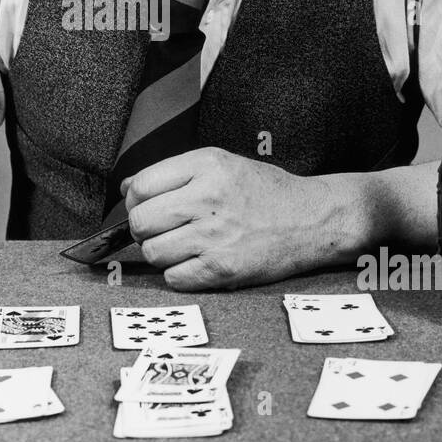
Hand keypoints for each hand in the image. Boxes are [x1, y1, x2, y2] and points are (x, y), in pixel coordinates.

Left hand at [123, 147, 355, 290]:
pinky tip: (196, 262)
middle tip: (163, 229)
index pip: (141, 186)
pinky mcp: (223, 268)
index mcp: (206, 166)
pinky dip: (178, 274)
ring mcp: (214, 235)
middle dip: (145, 228)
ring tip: (183, 245)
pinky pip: (174, 278)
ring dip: (161, 253)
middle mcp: (207, 198)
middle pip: (140, 221)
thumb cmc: (267, 192)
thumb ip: (175, 172)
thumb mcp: (223, 164)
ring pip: (153, 252)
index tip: (146, 206)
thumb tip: (128, 188)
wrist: (313, 219)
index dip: (136, 200)